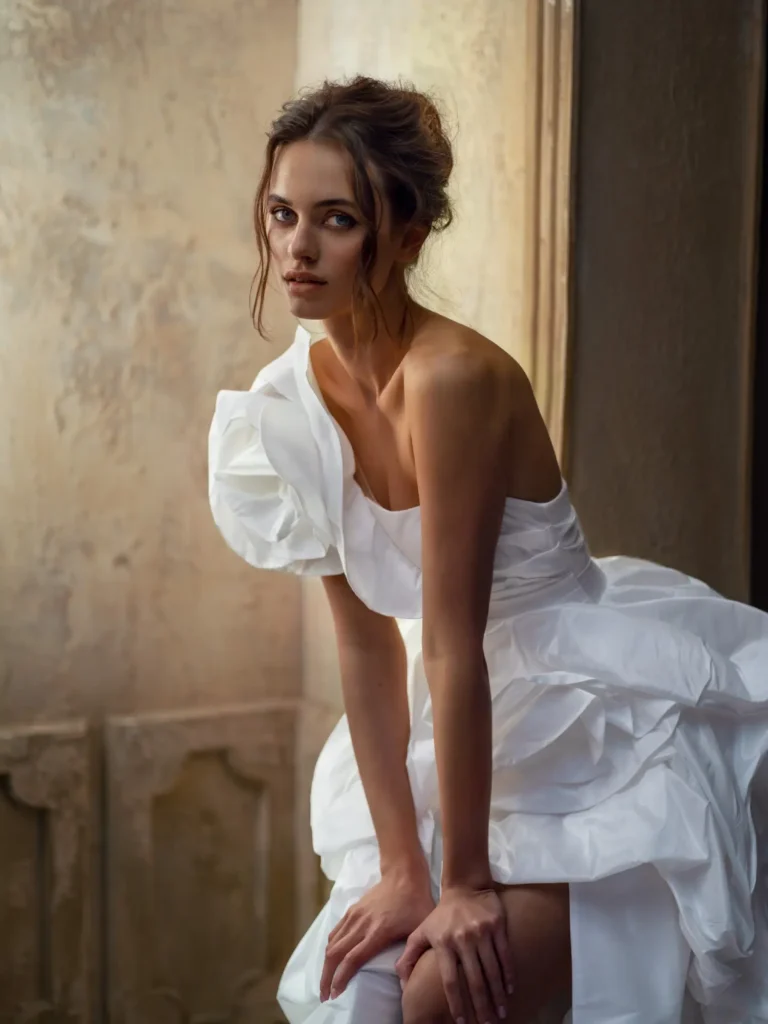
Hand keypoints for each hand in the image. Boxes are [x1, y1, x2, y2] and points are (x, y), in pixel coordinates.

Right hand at [320, 866, 434, 1001]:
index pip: (352, 959)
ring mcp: (354, 916)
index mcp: (377, 932)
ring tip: (326, 980)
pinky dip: (330, 947)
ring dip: (326, 964)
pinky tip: (331, 957)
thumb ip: (411, 955)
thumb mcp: (418, 929)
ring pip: (332, 942)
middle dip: (327, 977)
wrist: (404, 875)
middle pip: (335, 953)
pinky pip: (335, 931)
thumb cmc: (416, 904)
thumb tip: (404, 982)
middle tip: (325, 995)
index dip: (341, 978)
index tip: (335, 994)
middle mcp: (361, 924)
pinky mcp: (352, 910)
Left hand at [395, 885, 513, 1022]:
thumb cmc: (441, 915)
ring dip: (497, 995)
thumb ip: (409, 957)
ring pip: (492, 970)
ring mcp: (481, 932)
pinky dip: (508, 974)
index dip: (456, 1003)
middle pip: (474, 980)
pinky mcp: (496, 926)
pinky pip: (504, 954)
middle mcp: (462, 939)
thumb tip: (402, 984)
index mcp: (443, 943)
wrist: (465, 886)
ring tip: (500, 1013)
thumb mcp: (421, 931)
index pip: (450, 980)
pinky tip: (510, 989)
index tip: (461, 1022)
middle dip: (481, 1006)